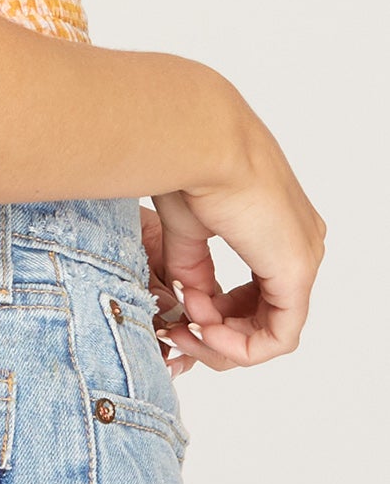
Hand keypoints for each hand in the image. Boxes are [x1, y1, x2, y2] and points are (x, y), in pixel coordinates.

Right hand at [145, 101, 326, 374]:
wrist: (199, 138)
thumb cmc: (189, 163)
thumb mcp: (188, 227)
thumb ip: (194, 269)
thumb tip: (193, 303)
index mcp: (278, 227)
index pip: (259, 291)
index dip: (218, 311)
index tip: (181, 308)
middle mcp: (299, 244)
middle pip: (267, 315)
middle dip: (220, 332)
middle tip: (181, 329)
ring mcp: (302, 258)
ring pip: (274, 330)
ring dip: (226, 341)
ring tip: (188, 325)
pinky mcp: (295, 272)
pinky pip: (278, 335)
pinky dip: (240, 345)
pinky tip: (205, 330)